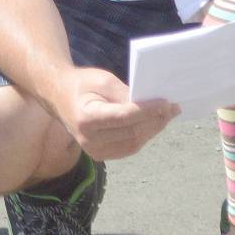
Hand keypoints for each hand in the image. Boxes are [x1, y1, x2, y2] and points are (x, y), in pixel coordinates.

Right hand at [53, 67, 179, 160]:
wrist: (60, 98)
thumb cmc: (82, 84)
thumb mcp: (103, 80)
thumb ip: (125, 93)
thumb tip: (150, 103)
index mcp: (86, 118)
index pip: (124, 117)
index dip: (147, 110)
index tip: (165, 102)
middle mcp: (89, 140)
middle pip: (131, 132)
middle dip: (155, 120)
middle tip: (173, 107)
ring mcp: (94, 151)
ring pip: (134, 143)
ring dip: (154, 129)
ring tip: (169, 115)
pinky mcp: (101, 154)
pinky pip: (129, 147)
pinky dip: (144, 135)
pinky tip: (155, 123)